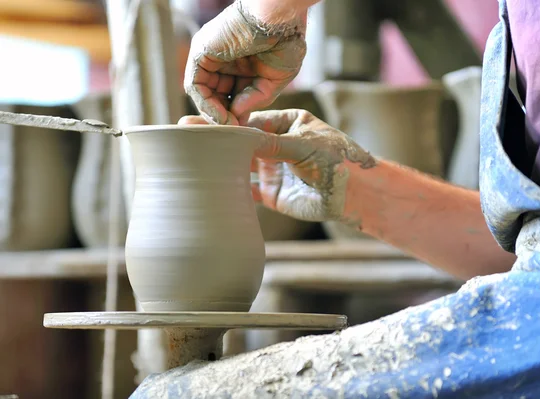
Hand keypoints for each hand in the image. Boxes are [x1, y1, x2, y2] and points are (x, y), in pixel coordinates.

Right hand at [178, 110, 375, 221]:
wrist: (355, 195)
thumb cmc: (337, 160)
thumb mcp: (303, 145)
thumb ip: (270, 143)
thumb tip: (236, 137)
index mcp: (286, 124)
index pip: (250, 122)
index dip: (227, 123)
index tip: (202, 120)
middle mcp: (276, 146)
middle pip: (239, 143)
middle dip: (215, 140)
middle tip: (184, 133)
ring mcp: (272, 170)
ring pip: (238, 165)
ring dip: (217, 163)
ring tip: (188, 158)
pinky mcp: (271, 194)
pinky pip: (244, 191)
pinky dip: (228, 189)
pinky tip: (206, 186)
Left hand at [184, 1, 306, 124]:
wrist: (281, 17)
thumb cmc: (286, 39)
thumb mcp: (275, 79)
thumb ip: (256, 98)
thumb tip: (237, 116)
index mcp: (242, 63)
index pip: (231, 95)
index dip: (236, 114)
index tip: (244, 129)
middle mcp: (224, 60)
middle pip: (215, 96)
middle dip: (224, 116)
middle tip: (234, 131)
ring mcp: (210, 56)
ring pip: (203, 93)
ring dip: (214, 114)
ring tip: (229, 126)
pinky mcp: (200, 53)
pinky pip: (195, 86)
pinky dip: (206, 105)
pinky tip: (221, 115)